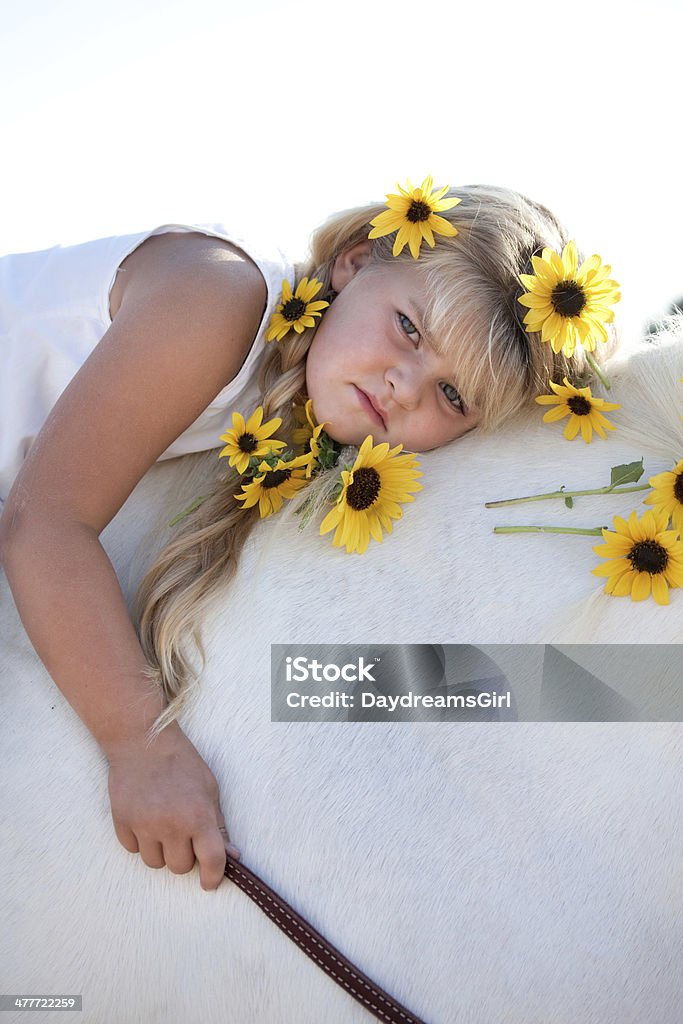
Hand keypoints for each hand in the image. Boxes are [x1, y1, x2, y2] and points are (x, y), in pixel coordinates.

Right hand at [106, 723, 240, 889]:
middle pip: (180, 867)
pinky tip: (144, 819)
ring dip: (161, 851)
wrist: (142, 742)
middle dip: (185, 856)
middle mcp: (171, 825)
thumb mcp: (209, 789)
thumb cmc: (182, 763)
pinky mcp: (122, 822)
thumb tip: (232, 856)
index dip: (213, 877)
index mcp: (198, 816)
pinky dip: (140, 841)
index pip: (212, 861)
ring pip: (155, 863)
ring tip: (163, 826)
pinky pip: (132, 850)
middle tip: (184, 834)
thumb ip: (218, 825)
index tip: (210, 882)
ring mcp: (144, 825)